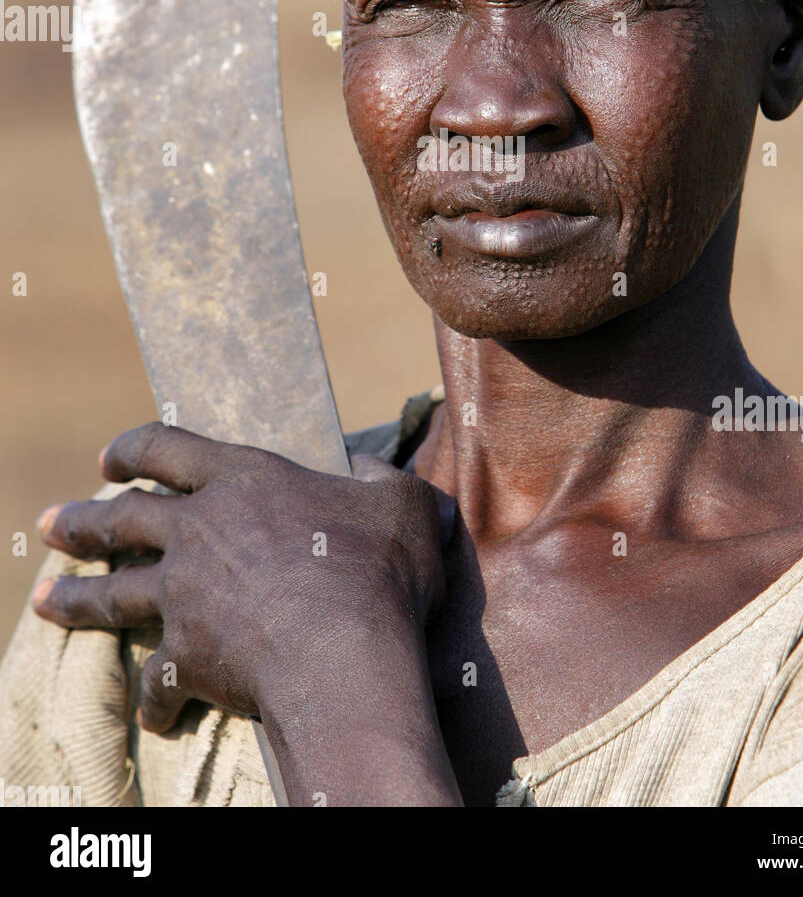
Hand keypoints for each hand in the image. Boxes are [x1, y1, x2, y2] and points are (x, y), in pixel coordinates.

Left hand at [31, 423, 447, 735]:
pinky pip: (156, 679)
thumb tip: (366, 465)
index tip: (111, 459)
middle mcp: (200, 531)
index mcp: (244, 479)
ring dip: (75, 597)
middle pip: (120, 519)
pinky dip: (154, 697)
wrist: (343, 656)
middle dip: (81, 520)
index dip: (134, 447)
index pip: (168, 446)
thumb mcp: (401, 503)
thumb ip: (379, 477)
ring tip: (45, 602)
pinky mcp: (186, 655)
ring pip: (113, 592)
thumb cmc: (376, 571)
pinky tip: (156, 712)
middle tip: (53, 523)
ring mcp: (184, 595)